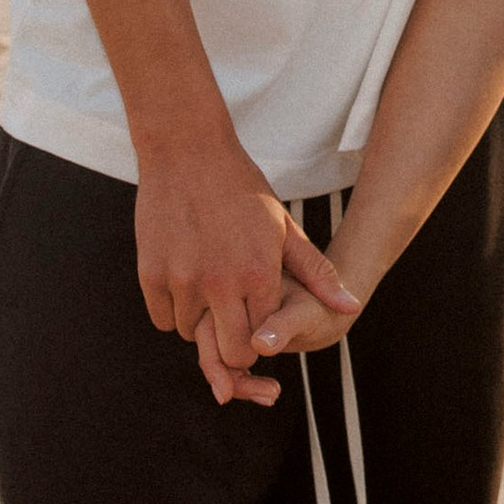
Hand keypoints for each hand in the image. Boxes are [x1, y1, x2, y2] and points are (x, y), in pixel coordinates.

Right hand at [136, 140, 354, 403]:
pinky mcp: (151, 274)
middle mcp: (222, 282)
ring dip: (200, 322)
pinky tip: (184, 282)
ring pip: (192, 334)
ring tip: (207, 288)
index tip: (258, 318)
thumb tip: (352, 309)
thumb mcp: (284, 227)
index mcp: (260, 273)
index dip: (263, 334)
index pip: (265, 339)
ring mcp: (183, 279)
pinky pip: (162, 319)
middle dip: (234, 344)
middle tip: (231, 320)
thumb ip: (318, 273)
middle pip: (231, 353)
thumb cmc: (242, 189)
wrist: (187, 150)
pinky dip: (172, 309)